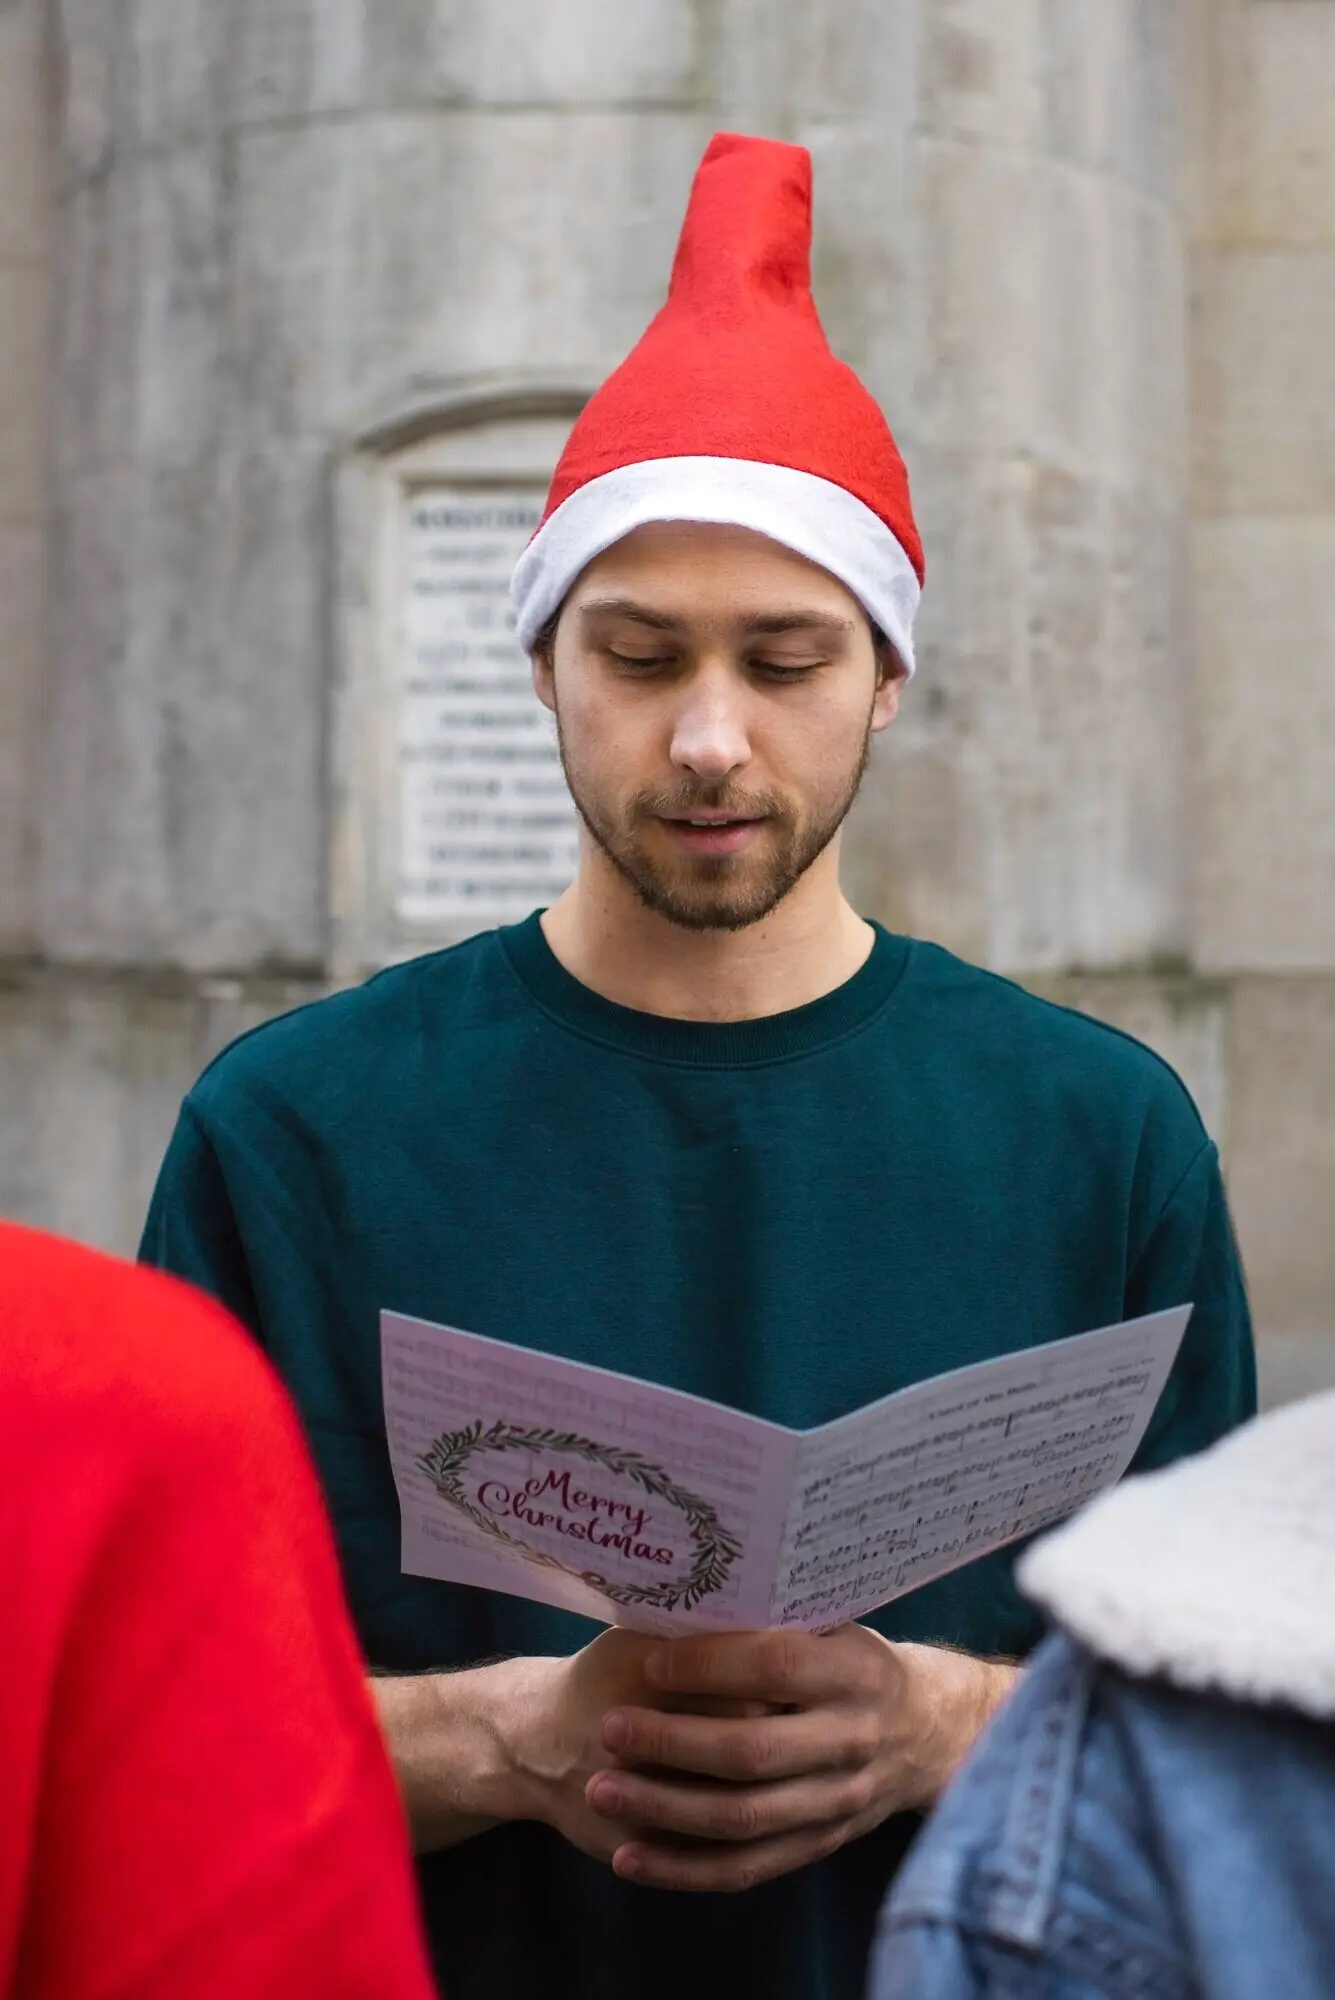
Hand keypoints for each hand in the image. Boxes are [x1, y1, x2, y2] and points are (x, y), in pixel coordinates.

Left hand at [583, 1626, 1017, 1892]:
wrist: (924, 1732)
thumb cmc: (850, 1660)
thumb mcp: (832, 1625)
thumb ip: (774, 1617)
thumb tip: (684, 1589)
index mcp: (854, 1673)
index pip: (776, 1667)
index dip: (710, 1664)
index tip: (648, 1661)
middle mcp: (851, 1741)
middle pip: (753, 1752)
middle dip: (671, 1743)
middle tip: (607, 1729)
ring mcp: (837, 1803)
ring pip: (742, 1820)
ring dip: (664, 1809)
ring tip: (600, 1791)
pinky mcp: (818, 1847)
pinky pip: (745, 1870)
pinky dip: (683, 1870)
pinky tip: (628, 1858)